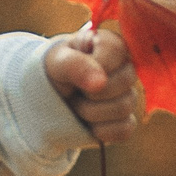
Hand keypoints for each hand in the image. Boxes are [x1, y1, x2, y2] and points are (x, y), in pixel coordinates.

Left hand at [45, 22, 139, 146]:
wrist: (47, 96)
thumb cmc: (54, 70)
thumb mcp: (57, 62)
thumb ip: (75, 65)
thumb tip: (100, 83)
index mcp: (112, 45)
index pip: (116, 51)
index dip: (94, 64)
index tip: (74, 66)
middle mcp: (126, 68)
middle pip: (123, 82)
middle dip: (90, 90)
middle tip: (73, 88)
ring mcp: (128, 95)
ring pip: (124, 107)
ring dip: (90, 111)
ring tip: (76, 102)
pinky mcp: (126, 120)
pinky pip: (124, 130)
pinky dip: (100, 129)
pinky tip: (86, 122)